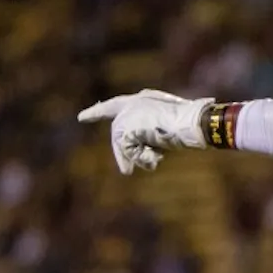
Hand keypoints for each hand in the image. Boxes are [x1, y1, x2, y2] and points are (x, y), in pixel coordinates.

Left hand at [77, 89, 211, 174]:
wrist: (192, 123)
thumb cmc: (189, 124)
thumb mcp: (167, 130)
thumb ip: (152, 137)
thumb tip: (148, 158)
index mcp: (142, 100)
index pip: (114, 106)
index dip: (98, 112)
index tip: (80, 118)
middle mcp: (131, 104)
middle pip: (118, 133)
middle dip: (124, 155)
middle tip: (126, 172)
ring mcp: (128, 115)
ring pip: (123, 143)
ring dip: (139, 156)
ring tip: (156, 158)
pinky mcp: (127, 128)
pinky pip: (127, 150)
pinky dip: (140, 157)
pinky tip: (155, 155)